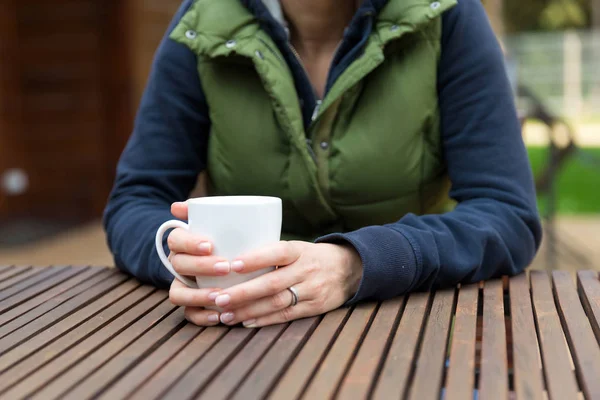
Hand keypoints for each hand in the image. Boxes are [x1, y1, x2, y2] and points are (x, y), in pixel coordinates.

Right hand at [167, 202, 227, 325]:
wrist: (229, 257)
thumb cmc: (223, 237)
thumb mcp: (216, 222)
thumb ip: (201, 210)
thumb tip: (176, 207)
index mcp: (181, 244)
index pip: (176, 240)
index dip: (190, 244)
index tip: (210, 245)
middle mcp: (178, 265)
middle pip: (179, 266)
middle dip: (200, 267)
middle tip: (225, 267)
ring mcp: (183, 285)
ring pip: (178, 294)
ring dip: (198, 296)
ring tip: (220, 296)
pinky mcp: (191, 305)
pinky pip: (188, 314)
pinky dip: (201, 317)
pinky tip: (219, 317)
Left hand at [210, 241, 362, 327]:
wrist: (350, 269)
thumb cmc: (312, 256)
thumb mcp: (297, 248)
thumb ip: (271, 254)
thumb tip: (230, 263)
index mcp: (299, 251)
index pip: (277, 252)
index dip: (255, 259)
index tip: (231, 265)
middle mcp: (306, 270)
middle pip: (272, 283)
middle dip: (242, 293)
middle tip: (218, 298)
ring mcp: (312, 290)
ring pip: (276, 303)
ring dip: (248, 310)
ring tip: (225, 314)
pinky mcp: (315, 308)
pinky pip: (286, 316)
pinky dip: (264, 320)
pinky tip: (245, 322)